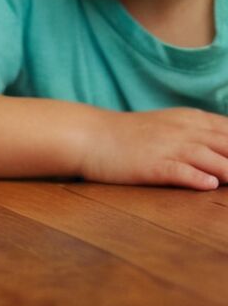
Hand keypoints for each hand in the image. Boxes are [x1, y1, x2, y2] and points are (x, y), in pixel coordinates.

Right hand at [82, 108, 227, 188]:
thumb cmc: (132, 137)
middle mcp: (184, 130)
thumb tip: (227, 155)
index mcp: (192, 120)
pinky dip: (196, 177)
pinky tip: (209, 185)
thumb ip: (203, 137)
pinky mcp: (151, 164)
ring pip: (212, 159)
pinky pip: (179, 170)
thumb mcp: (171, 128)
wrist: (90, 135)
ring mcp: (168, 146)